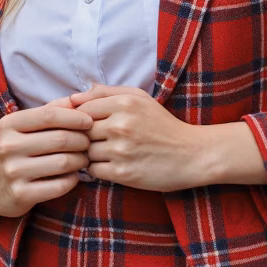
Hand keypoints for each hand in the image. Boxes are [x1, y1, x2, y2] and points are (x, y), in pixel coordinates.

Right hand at [0, 96, 93, 220]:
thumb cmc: (16, 150)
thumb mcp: (25, 126)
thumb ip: (51, 110)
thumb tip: (78, 99)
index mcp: (9, 124)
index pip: (50, 116)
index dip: (75, 117)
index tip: (89, 122)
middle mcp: (8, 146)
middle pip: (60, 139)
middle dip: (82, 141)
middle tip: (88, 144)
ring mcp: (13, 172)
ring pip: (63, 162)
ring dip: (81, 160)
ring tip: (83, 159)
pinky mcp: (21, 195)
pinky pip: (60, 185)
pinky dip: (73, 179)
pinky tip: (72, 176)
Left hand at [68, 85, 206, 192]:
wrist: (191, 154)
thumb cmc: (162, 124)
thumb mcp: (139, 98)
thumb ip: (106, 92)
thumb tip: (74, 97)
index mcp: (124, 103)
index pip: (82, 109)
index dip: (81, 119)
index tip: (90, 125)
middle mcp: (121, 125)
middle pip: (81, 131)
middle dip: (85, 137)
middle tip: (97, 140)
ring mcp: (121, 150)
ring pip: (86, 152)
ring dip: (91, 154)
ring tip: (107, 153)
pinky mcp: (123, 173)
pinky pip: (93, 171)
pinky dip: (99, 169)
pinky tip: (112, 164)